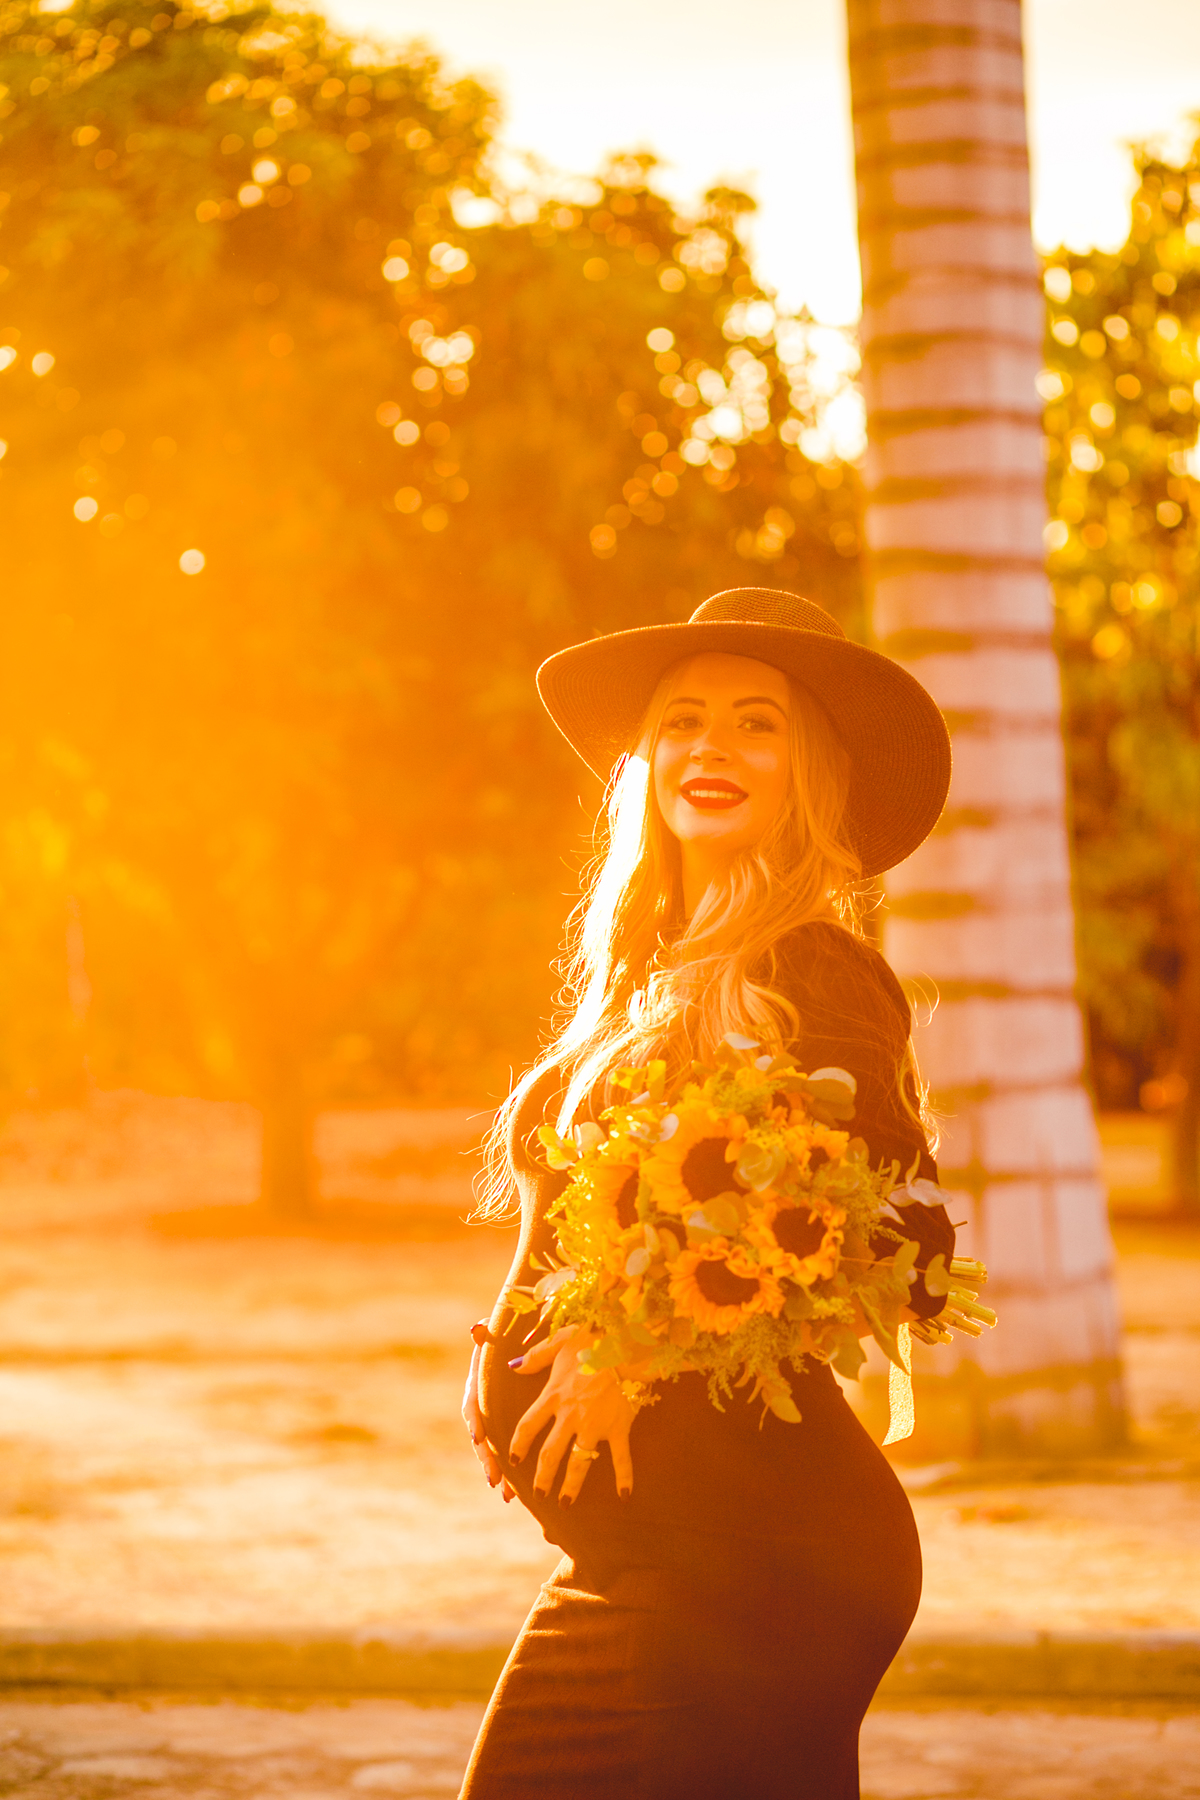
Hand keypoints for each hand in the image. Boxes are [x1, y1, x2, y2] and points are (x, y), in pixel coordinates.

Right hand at [462, 1339, 514, 1503]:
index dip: (475, 1420)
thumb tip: (477, 1329)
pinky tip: (515, 1494)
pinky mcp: (506, 1429)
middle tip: (494, 1476)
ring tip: (507, 1493)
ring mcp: (493, 1420)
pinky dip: (509, 1473)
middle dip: (487, 1457)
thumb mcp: (499, 1336)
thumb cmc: (508, 1339)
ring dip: (498, 1471)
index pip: (472, 1405)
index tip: (479, 1435)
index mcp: (479, 1385)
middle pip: (481, 1435)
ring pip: (491, 1450)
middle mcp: (482, 1406)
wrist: (518, 1347)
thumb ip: (488, 1335)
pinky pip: (505, 1452)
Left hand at [508, 1325, 636, 1504]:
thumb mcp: (560, 1341)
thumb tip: (512, 1367)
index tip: (512, 1461)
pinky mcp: (618, 1428)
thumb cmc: (592, 1339)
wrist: (626, 1344)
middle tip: (537, 1493)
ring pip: (578, 1463)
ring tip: (564, 1504)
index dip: (517, 1445)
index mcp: (553, 1395)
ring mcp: (595, 1425)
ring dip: (570, 1486)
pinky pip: (621, 1458)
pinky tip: (624, 1496)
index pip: (528, 1426)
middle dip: (541, 1476)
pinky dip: (624, 1477)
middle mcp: (570, 1415)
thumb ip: (535, 1356)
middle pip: (550, 1453)